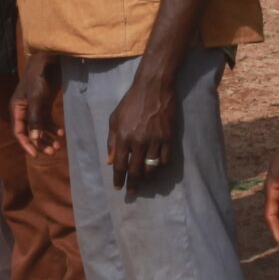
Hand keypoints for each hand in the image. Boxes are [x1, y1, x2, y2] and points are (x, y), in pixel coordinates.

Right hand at [11, 54, 63, 156]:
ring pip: (39, 129)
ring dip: (47, 138)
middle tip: (52, 152)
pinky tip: (60, 133)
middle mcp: (24, 111)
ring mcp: (34, 108)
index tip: (35, 156)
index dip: (26, 145)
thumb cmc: (38, 78)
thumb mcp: (36, 98)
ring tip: (58, 147)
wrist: (48, 61)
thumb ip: (35, 118)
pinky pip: (47, 121)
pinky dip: (53, 129)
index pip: (19, 132)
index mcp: (17, 109)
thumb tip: (34, 139)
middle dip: (40, 143)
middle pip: (30, 133)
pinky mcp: (44, 105)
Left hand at [106, 64, 177, 189]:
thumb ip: (112, 141)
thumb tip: (110, 161)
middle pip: (136, 170)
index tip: (118, 188)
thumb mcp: (115, 119)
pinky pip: (165, 160)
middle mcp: (139, 142)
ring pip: (152, 168)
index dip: (119, 179)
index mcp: (123, 137)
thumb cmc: (131, 102)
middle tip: (132, 191)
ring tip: (145, 181)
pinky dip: (161, 168)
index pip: (120, 165)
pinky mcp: (168, 138)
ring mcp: (155, 140)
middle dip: (133, 184)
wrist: (153, 88)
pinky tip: (157, 169)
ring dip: (148, 178)